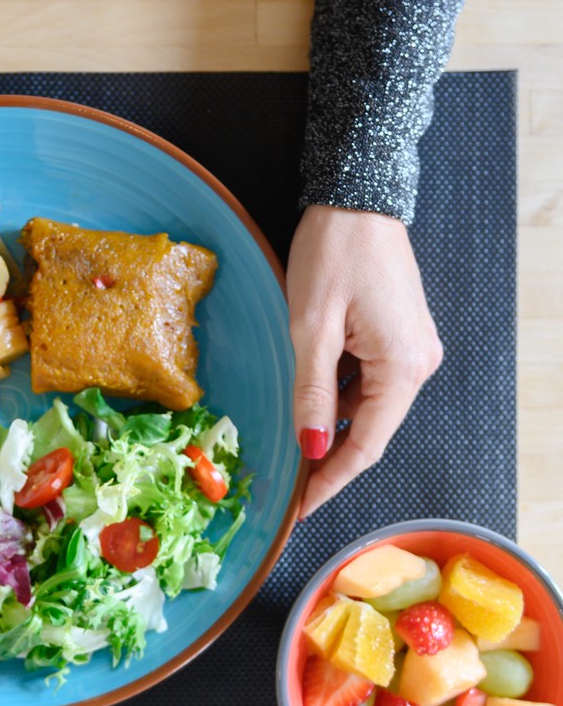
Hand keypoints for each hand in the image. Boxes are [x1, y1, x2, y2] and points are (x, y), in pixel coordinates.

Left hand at [287, 205, 442, 519]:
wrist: (357, 198)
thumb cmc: (334, 253)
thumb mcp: (312, 327)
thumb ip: (313, 391)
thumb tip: (312, 448)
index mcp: (402, 367)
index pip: (364, 445)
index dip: (331, 481)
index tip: (301, 507)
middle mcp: (417, 363)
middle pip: (368, 429)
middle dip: (328, 456)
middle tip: (289, 483)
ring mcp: (410, 348)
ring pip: (365, 405)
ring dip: (329, 423)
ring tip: (291, 442)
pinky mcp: (396, 335)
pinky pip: (366, 379)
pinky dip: (337, 394)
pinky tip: (310, 397)